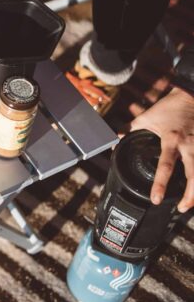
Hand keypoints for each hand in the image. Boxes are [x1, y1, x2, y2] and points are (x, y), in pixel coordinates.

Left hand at [130, 88, 193, 212]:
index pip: (165, 165)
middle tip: (182, 208)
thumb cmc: (169, 107)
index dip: (161, 184)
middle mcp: (189, 144)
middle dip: (190, 194)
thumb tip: (114, 140)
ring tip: (190, 204)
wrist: (192, 93)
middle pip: (193, 174)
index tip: (156, 199)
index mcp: (171, 139)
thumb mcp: (146, 118)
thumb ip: (129, 130)